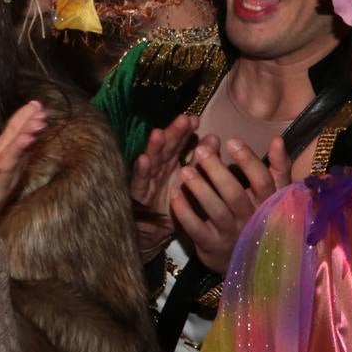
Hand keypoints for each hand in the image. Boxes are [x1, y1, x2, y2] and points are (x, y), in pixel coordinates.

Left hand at [0, 101, 46, 270]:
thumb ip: (9, 147)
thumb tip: (25, 125)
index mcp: (3, 163)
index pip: (16, 139)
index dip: (26, 122)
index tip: (38, 106)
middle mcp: (3, 175)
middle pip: (16, 152)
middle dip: (27, 134)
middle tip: (40, 119)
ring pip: (6, 169)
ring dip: (15, 153)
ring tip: (24, 138)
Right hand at [130, 114, 198, 262]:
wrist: (152, 232)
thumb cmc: (170, 203)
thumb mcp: (188, 181)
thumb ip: (200, 161)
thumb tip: (214, 137)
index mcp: (170, 164)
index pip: (178, 144)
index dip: (185, 132)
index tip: (195, 120)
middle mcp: (157, 169)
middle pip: (165, 148)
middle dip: (173, 134)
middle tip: (183, 120)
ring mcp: (146, 181)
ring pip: (150, 162)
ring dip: (154, 148)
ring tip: (159, 134)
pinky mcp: (136, 196)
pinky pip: (138, 183)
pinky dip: (140, 171)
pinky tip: (142, 160)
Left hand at [171, 136, 289, 273]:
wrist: (250, 259)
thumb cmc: (260, 215)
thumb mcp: (274, 193)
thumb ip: (277, 167)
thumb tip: (277, 139)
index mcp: (268, 203)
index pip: (262, 181)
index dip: (248, 161)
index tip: (231, 141)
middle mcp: (252, 219)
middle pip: (235, 194)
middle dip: (217, 171)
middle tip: (200, 150)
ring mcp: (232, 234)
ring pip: (216, 211)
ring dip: (200, 190)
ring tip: (185, 170)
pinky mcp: (212, 245)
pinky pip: (197, 229)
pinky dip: (185, 212)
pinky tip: (175, 194)